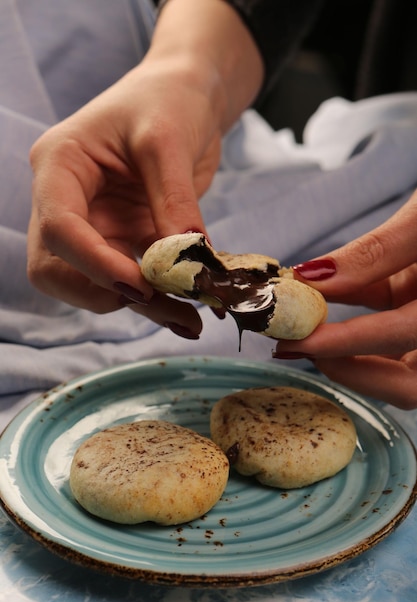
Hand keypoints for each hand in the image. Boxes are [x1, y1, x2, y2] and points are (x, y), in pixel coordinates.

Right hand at [27, 0, 262, 336]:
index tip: (141, 286)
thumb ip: (174, 202)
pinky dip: (159, 299)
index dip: (93, 263)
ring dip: (139, 306)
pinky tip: (191, 311)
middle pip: (59, 268)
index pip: (58, 227)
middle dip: (105, 294)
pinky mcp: (125, 238)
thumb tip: (188, 266)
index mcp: (60, 166)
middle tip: (163, 305)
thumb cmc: (167, 98)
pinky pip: (133, 278)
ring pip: (96, 283)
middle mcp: (68, 201)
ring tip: (191, 319)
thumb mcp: (168, 140)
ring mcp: (96, 224)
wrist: (187, 95)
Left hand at [273, 188, 416, 409]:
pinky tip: (316, 304)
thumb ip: (376, 252)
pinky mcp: (416, 308)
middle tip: (297, 348)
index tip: (300, 341)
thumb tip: (313, 279)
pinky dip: (349, 321)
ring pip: (395, 364)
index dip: (348, 345)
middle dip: (349, 370)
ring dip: (345, 353)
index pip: (403, 335)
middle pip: (406, 382)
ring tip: (300, 332)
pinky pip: (384, 326)